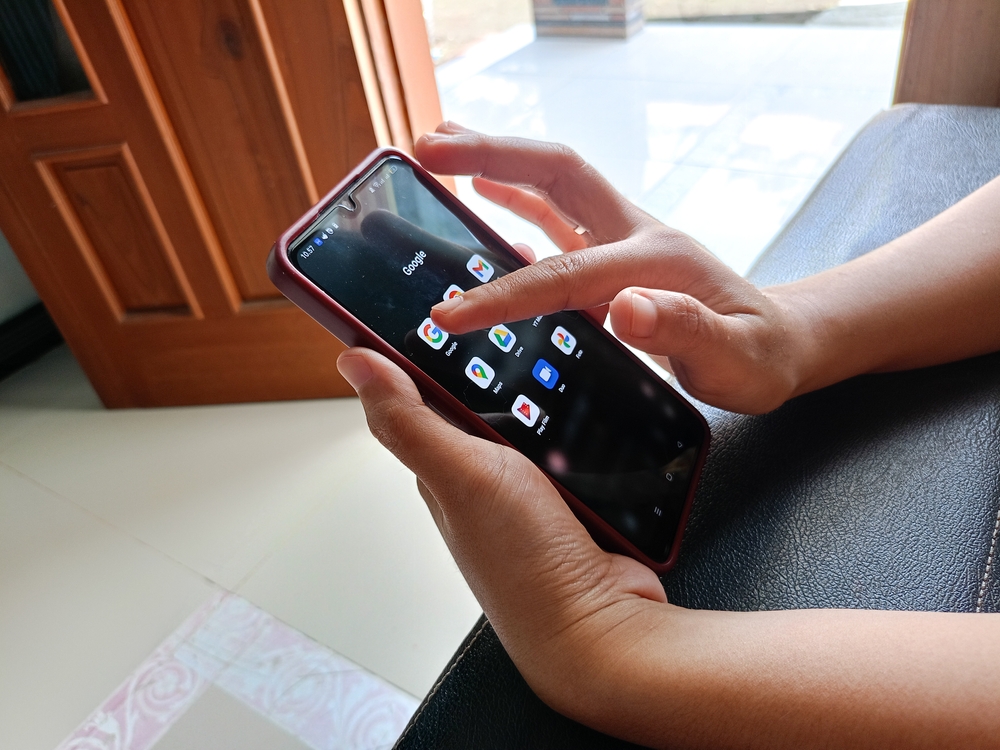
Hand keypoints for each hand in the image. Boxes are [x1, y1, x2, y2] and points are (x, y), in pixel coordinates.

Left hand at [336, 347, 672, 728]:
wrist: (602, 627)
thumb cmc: (525, 566)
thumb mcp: (461, 476)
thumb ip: (409, 419)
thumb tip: (352, 360)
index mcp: (443, 463)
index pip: (426, 387)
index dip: (434, 340)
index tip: (451, 296)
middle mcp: (481, 474)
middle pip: (489, 394)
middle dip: (507, 360)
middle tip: (532, 313)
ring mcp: (531, 486)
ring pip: (538, 414)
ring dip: (553, 390)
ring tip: (575, 347)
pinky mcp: (575, 494)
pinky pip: (577, 441)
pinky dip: (587, 422)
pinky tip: (603, 401)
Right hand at [416, 123, 812, 413]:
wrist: (776, 343)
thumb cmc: (754, 356)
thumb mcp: (733, 358)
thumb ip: (684, 331)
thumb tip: (626, 308)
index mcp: (655, 259)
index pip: (564, 273)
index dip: (505, 293)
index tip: (451, 314)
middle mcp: (633, 236)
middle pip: (555, 174)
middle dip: (491, 155)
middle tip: (429, 147)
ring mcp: (620, 241)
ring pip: (549, 186)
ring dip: (496, 163)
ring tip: (441, 148)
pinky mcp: (611, 257)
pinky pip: (554, 218)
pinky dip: (516, 199)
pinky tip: (487, 197)